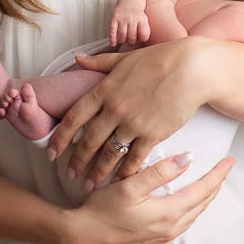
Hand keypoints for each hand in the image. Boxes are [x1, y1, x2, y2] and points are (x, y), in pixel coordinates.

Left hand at [47, 39, 206, 189]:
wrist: (191, 68)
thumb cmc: (159, 59)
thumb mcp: (124, 59)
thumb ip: (99, 62)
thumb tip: (77, 58)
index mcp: (104, 90)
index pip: (74, 118)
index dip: (60, 138)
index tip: (52, 152)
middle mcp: (114, 109)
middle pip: (88, 141)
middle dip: (76, 161)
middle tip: (69, 175)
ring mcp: (133, 123)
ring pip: (108, 154)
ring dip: (98, 172)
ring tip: (90, 185)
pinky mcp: (153, 134)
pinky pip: (134, 158)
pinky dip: (125, 172)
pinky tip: (120, 181)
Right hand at [58, 151, 234, 243]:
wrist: (83, 236)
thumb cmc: (103, 209)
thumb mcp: (130, 186)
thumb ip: (160, 172)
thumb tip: (188, 159)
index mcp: (169, 214)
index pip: (203, 191)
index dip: (218, 175)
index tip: (230, 160)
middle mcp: (171, 229)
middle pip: (202, 205)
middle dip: (215, 185)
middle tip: (223, 169)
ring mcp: (163, 239)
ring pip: (192, 215)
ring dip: (203, 198)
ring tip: (209, 183)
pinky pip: (181, 224)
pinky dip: (189, 210)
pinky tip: (186, 202)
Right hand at [109, 4, 150, 46]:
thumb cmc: (138, 14)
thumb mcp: (145, 20)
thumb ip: (144, 30)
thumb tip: (143, 46)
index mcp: (142, 19)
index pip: (144, 34)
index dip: (142, 39)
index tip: (140, 39)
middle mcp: (132, 18)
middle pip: (131, 37)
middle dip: (131, 42)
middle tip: (130, 41)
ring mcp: (122, 17)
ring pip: (122, 35)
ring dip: (122, 41)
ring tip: (123, 41)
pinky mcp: (114, 17)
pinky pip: (112, 30)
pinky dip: (112, 38)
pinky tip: (113, 44)